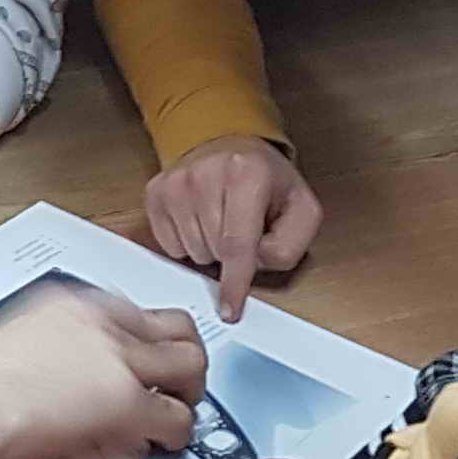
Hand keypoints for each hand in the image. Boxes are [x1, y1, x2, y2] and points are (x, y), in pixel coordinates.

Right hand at [0, 290, 203, 458]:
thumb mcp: (20, 347)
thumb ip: (54, 354)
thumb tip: (69, 386)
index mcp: (76, 306)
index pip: (137, 310)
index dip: (153, 338)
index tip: (154, 355)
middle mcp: (105, 323)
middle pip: (176, 325)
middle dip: (187, 358)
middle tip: (182, 386)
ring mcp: (119, 359)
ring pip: (189, 364)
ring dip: (189, 393)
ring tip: (179, 416)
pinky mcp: (126, 401)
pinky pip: (174, 417)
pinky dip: (174, 433)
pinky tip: (162, 444)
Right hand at [143, 135, 323, 318]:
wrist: (230, 147)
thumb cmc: (266, 181)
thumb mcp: (300, 209)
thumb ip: (290, 243)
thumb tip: (255, 263)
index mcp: (248, 173)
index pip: (237, 243)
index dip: (234, 283)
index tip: (229, 311)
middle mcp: (206, 173)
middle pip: (215, 252)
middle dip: (232, 256)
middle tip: (243, 228)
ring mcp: (177, 182)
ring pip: (191, 252)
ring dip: (210, 249)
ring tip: (223, 221)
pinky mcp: (157, 192)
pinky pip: (170, 246)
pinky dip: (188, 244)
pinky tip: (201, 221)